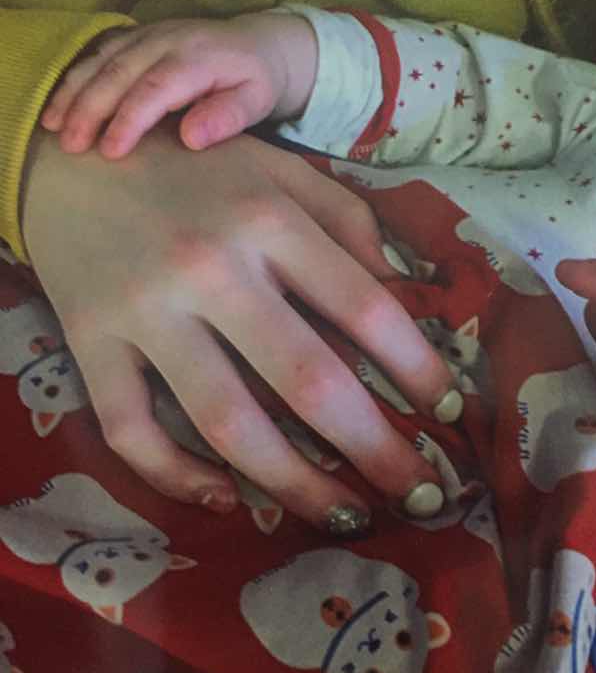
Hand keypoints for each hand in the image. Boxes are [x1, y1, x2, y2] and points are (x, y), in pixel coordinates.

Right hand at [22, 128, 460, 529]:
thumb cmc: (193, 168)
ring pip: (226, 423)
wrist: (70, 156)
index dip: (418, 370)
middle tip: (423, 496)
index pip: (364, 310)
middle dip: (377, 450)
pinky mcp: (89, 344)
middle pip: (307, 382)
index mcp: (268, 221)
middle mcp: (210, 269)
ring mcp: (144, 313)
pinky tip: (227, 498)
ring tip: (347, 517)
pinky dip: (176, 477)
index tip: (449, 410)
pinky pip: (132, 430)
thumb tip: (403, 287)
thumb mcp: (279, 170)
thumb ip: (347, 218)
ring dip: (296, 485)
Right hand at [40, 13, 317, 157]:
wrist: (262, 43)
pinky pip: (100, 52)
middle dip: (90, 108)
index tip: (111, 151)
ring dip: (73, 91)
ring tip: (53, 126)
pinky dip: (76, 76)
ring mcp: (149, 35)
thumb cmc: (258, 81)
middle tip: (71, 146)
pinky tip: (61, 102)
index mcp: (197, 59)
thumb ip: (228, 117)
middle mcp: (167, 41)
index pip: (155, 89)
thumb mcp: (257, 101)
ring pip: (102, 60)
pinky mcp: (138, 36)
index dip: (129, 119)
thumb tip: (191, 138)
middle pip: (118, 72)